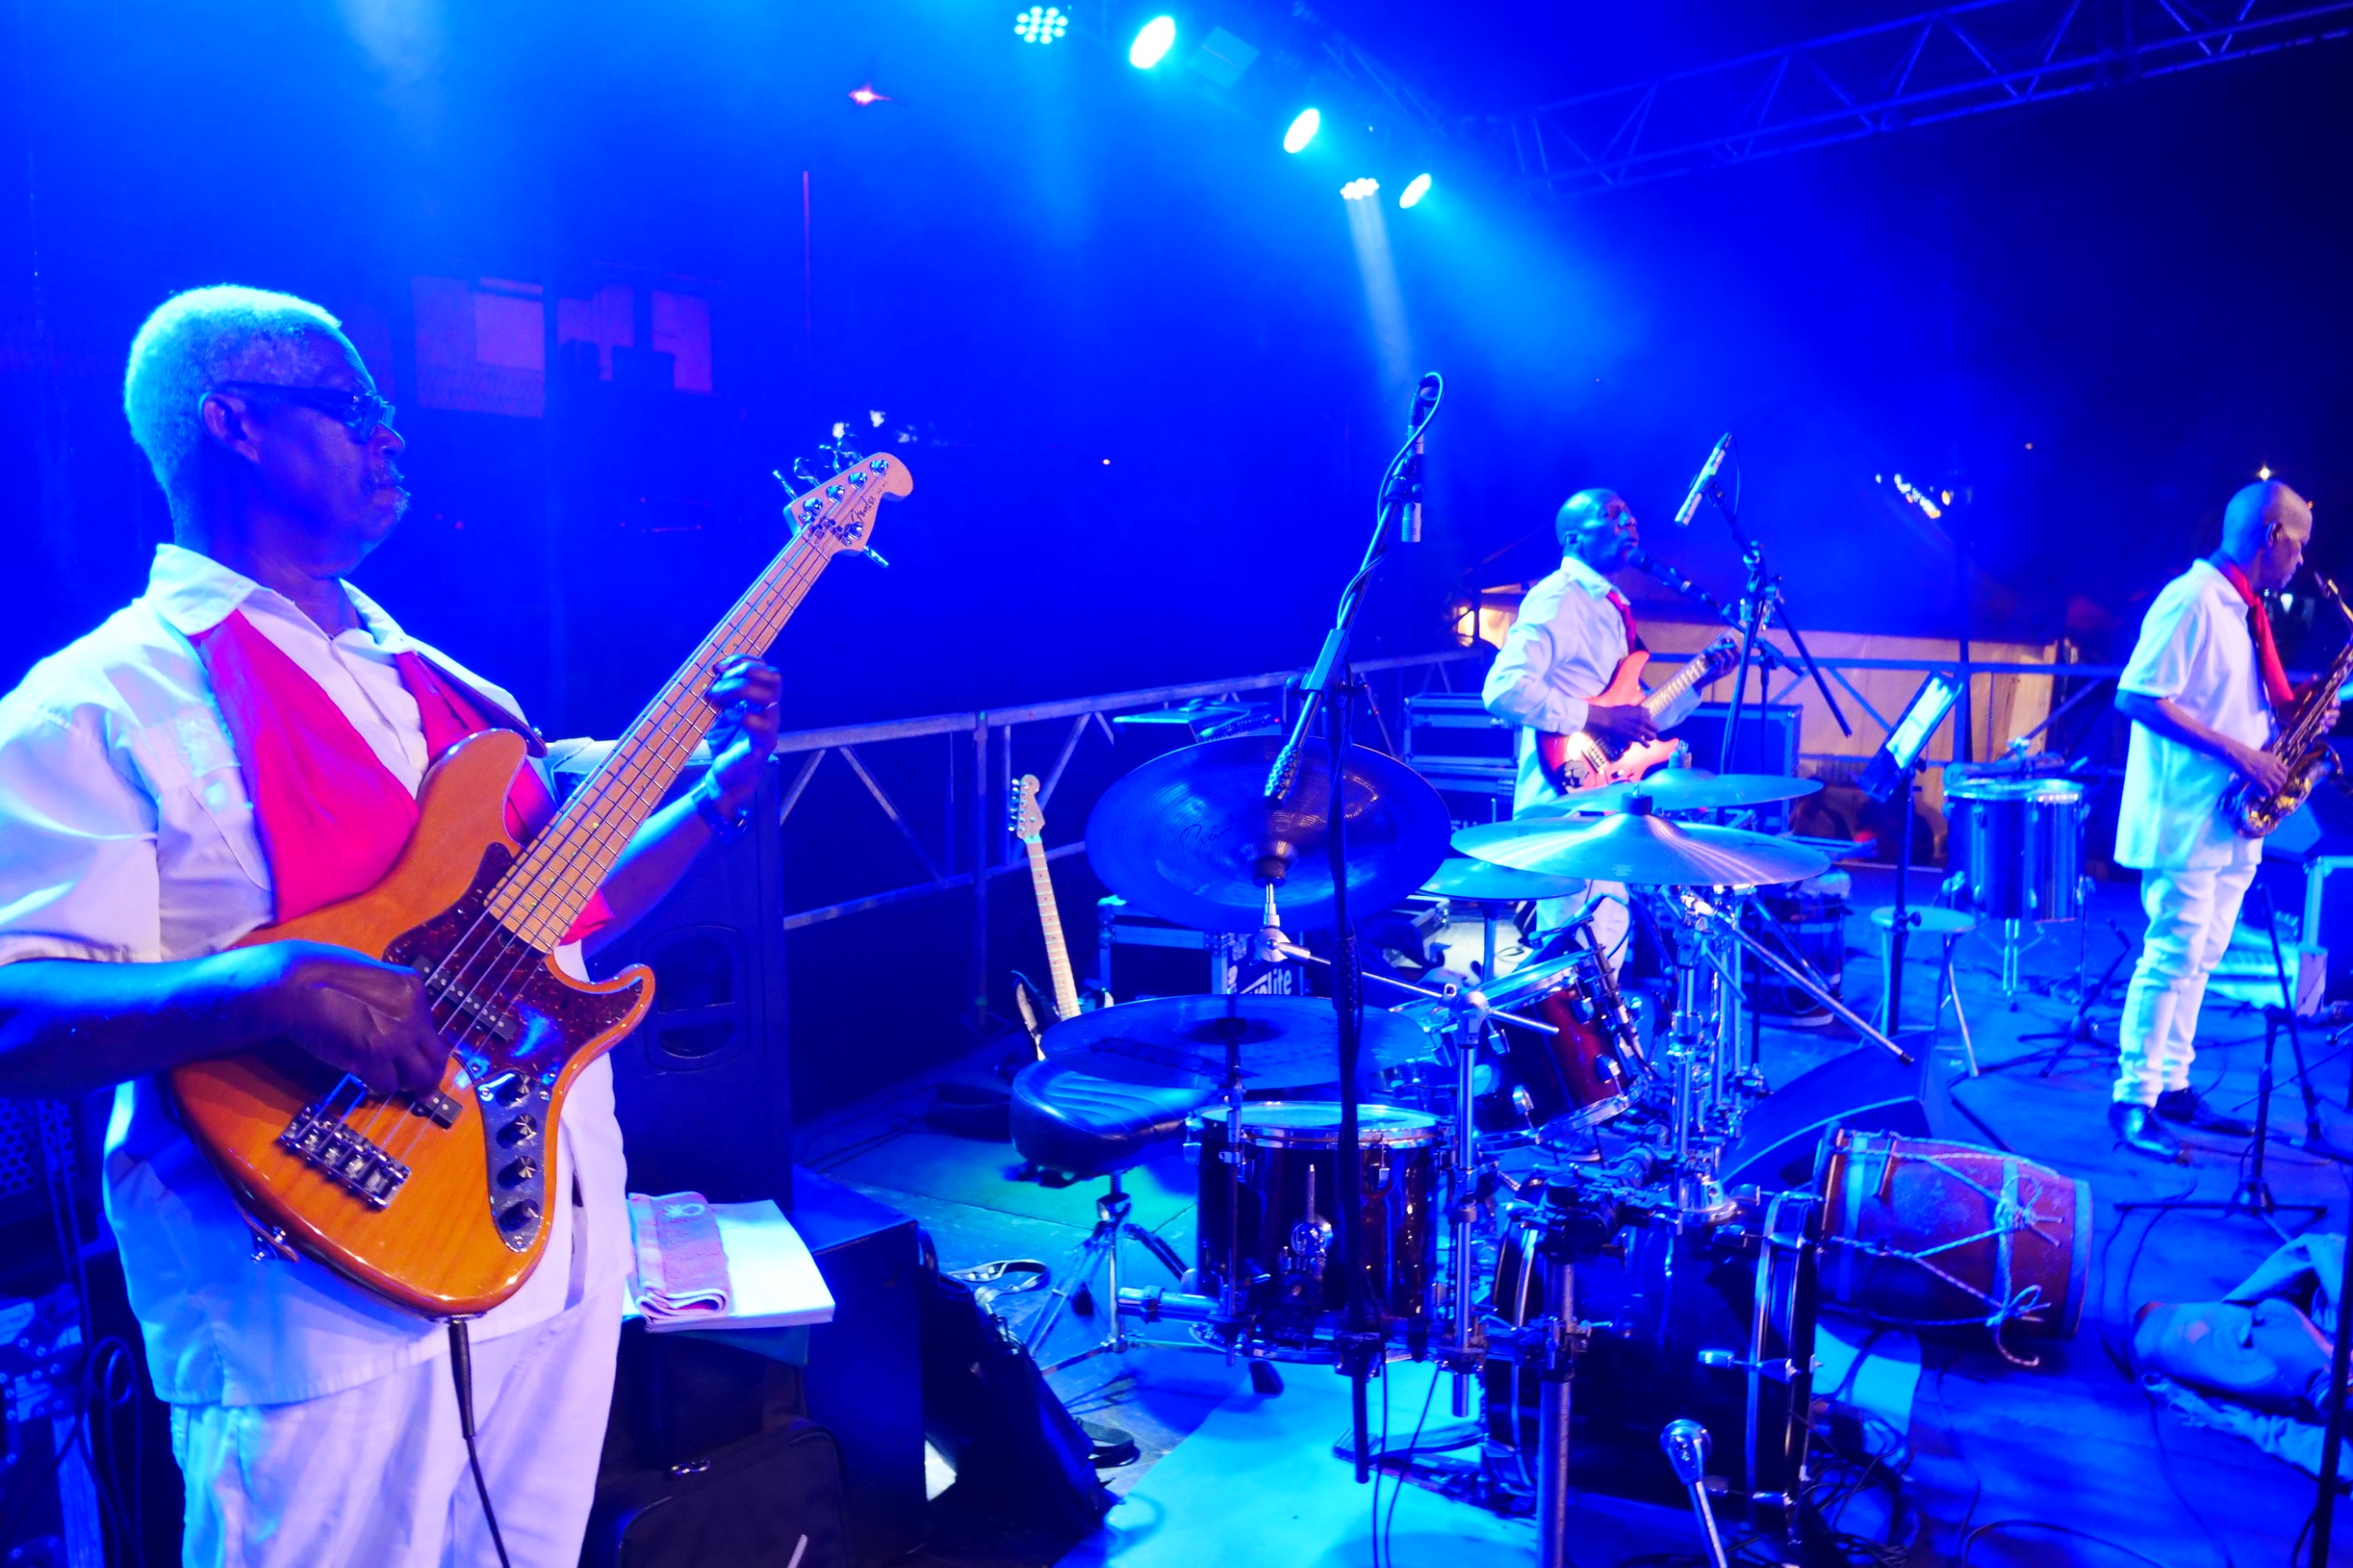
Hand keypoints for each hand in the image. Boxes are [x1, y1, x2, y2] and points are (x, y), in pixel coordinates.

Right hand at [221, 941, 450, 1095]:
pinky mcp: (374, 1057)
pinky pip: (387, 1084)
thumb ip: (389, 997)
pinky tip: (367, 1082)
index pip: (431, 1028)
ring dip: (405, 1084)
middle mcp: (413, 1014)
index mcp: (413, 989)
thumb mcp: (371, 975)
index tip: (417, 1057)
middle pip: (437, 1057)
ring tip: (392, 1085)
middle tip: (423, 1091)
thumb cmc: (323, 973)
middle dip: (430, 1076)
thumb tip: (393, 1017)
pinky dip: (378, 1086)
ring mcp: (396, 1037)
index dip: (422, 1046)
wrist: (298, 985)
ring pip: (418, 1076)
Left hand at [702, 656, 783, 811]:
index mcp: (760, 700)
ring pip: (769, 698)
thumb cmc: (725, 743)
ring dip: (740, 689)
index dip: (743, 660)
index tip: (718, 666)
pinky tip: (726, 716)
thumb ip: (719, 693)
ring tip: (716, 696)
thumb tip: (705, 674)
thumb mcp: (719, 712)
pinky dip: (742, 716)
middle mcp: (769, 711)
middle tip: (720, 678)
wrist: (726, 777)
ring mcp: (769, 727)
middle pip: (773, 678)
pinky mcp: (762, 745)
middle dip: (746, 671)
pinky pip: (762, 726)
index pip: (764, 669)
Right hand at [1584, 702, 1658, 745]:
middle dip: (1652, 730)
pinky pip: (1645, 743)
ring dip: (1650, 737)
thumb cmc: (1614, 712)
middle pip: (1655, 727)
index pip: (1650, 717)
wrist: (1607, 719)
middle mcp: (1644, 720)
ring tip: (1647, 739)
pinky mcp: (1635, 737)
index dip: (1647, 720)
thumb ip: (1637, 709)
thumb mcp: (1628, 707)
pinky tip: (1647, 746)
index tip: (1643, 723)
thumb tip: (1645, 711)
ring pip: (1653, 736)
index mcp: (1642, 711)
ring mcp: (1640, 729)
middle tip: (1648, 732)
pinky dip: (1646, 745)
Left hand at [1702, 635, 1741, 680]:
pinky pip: (1720, 661)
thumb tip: (1721, 636)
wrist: (1698, 680)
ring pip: (1730, 658)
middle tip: (1724, 641)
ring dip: (1723, 649)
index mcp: (1731, 666)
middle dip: (1732, 646)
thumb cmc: (1706, 667)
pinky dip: (1716, 654)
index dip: (1736, 646)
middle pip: (1737, 656)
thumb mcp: (1713, 657)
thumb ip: (1718, 648)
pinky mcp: (1717, 672)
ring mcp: (1724, 671)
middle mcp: (1730, 669)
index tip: (1730, 638)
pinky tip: (1711, 652)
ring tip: (1715, 646)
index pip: (1739, 655)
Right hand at [2229, 742, 2291, 796]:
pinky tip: (2262, 793)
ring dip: (2274, 789)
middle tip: (2274, 786)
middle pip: (2283, 779)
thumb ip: (2266, 760)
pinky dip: (2267, 793)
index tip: (2279, 779)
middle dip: (2280, 784)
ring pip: (2278, 785)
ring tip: (2269, 791)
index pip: (2285, 770)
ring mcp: (2267, 773)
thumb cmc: (2245, 754)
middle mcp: (2273, 767)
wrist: (2240, 756)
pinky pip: (2268, 789)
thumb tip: (2266, 766)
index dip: (2283, 776)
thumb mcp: (2261, 755)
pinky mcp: (2260, 779)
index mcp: (2274, 759)